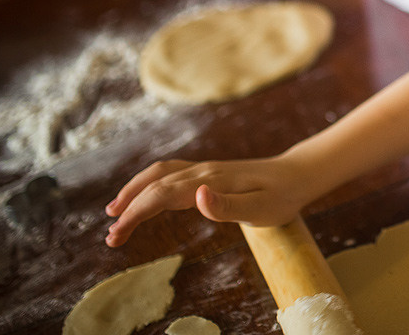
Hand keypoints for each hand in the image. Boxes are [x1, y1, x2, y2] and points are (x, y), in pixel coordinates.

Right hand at [104, 156, 307, 246]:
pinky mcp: (208, 174)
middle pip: (155, 185)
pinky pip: (170, 175)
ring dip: (134, 192)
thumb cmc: (282, 197)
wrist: (297, 175)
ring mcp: (204, 170)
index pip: (162, 195)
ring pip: (159, 175)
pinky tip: (144, 197)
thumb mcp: (261, 209)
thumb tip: (198, 197)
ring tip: (114, 213)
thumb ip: (229, 206)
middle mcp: (202, 171)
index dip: (136, 213)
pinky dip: (149, 185)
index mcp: (210, 181)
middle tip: (111, 238)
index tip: (117, 235)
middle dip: (128, 208)